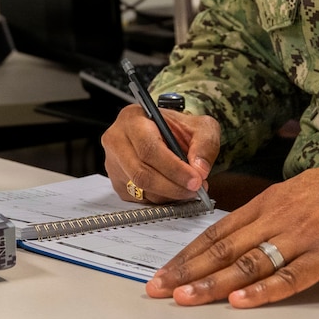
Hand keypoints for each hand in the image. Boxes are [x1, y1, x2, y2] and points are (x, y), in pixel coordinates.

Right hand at [100, 103, 219, 203]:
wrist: (163, 133)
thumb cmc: (178, 128)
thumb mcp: (200, 126)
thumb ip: (205, 144)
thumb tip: (200, 170)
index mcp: (132, 119)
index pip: (149, 148)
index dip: (173, 168)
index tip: (195, 179)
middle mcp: (117, 141)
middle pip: (141, 173)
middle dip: (173, 186)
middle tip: (196, 189)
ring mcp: (113, 164)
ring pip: (141, 189)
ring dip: (170, 194)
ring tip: (189, 188)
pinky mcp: (117, 183)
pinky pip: (140, 199)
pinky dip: (162, 198)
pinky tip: (175, 189)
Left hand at [146, 145, 318, 307]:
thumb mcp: (302, 191)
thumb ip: (272, 213)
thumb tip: (241, 237)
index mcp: (272, 200)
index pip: (219, 231)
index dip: (188, 254)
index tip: (163, 273)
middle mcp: (281, 215)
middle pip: (225, 247)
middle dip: (188, 270)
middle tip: (157, 290)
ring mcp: (304, 235)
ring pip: (250, 262)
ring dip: (214, 282)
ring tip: (186, 299)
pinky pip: (291, 276)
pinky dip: (263, 290)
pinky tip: (241, 300)